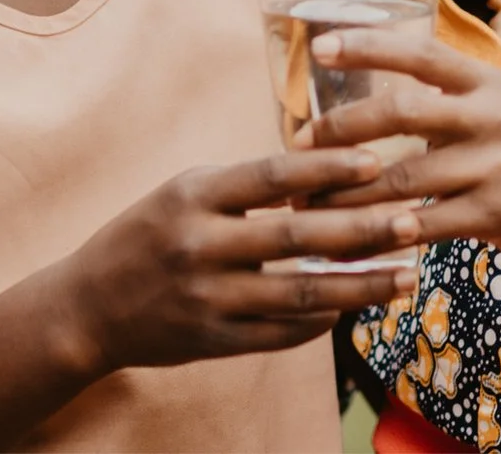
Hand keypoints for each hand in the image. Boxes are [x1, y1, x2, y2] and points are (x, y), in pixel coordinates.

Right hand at [52, 149, 421, 376]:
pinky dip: (324, 319)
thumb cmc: (146, 237)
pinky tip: (356, 307)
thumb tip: (321, 177)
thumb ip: (242, 189)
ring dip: (360, 285)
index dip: (327, 168)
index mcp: (191, 196)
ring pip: (301, 293)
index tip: (376, 161)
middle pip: (297, 237)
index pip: (271, 176)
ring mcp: (208, 297)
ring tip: (406, 276)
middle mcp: (199, 245)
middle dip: (362, 230)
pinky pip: (284, 332)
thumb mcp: (181, 194)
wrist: (87, 308)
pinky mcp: (215, 340)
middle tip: (413, 222)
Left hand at [307, 30, 500, 285]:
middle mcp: (489, 117)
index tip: (319, 49)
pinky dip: (385, 233)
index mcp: (483, 83)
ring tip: (308, 201)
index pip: (418, 54)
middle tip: (299, 144)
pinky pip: (427, 225)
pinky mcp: (497, 214)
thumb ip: (441, 99)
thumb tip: (362, 100)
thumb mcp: (495, 104)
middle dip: (340, 129)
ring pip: (403, 178)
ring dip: (348, 192)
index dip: (366, 47)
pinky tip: (353, 241)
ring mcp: (495, 166)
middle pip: (400, 112)